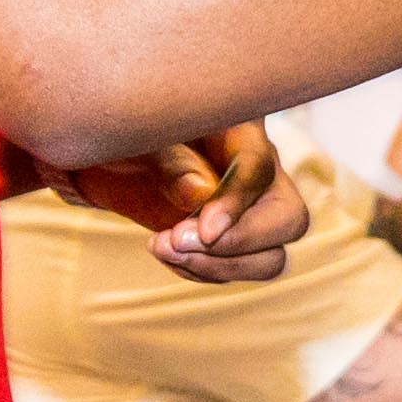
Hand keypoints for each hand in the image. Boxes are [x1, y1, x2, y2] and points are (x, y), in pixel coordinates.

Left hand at [73, 123, 302, 283]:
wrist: (112, 160)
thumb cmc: (129, 136)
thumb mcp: (141, 137)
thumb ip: (172, 160)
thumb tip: (201, 192)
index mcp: (240, 130)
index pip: (259, 167)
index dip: (236, 202)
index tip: (204, 231)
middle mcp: (259, 174)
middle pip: (289, 219)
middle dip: (238, 243)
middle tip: (177, 240)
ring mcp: (250, 213)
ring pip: (270, 257)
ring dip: (219, 266)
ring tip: (163, 247)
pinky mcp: (229, 243)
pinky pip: (233, 270)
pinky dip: (199, 271)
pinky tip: (164, 251)